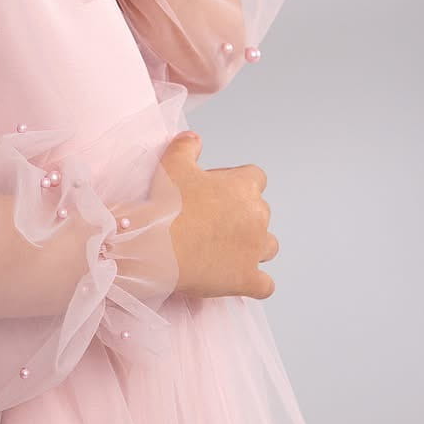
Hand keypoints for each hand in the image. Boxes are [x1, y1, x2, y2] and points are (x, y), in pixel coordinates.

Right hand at [148, 131, 279, 300]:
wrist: (155, 246)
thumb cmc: (165, 205)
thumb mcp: (172, 164)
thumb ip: (186, 147)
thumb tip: (194, 138)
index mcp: (244, 187)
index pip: (256, 179)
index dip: (237, 185)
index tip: (216, 193)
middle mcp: (257, 217)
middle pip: (261, 213)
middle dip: (243, 217)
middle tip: (211, 224)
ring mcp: (255, 250)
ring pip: (269, 247)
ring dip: (253, 248)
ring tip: (225, 252)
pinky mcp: (248, 279)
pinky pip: (265, 285)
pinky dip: (256, 283)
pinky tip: (241, 281)